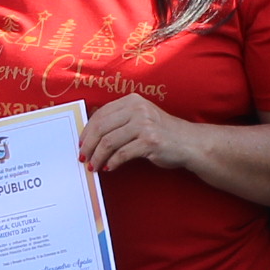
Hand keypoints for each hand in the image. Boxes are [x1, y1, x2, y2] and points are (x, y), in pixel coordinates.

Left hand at [81, 93, 196, 175]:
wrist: (188, 142)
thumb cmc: (161, 132)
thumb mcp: (140, 118)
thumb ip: (119, 120)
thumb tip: (89, 131)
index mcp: (132, 101)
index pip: (100, 115)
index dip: (86, 131)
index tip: (80, 144)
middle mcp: (137, 110)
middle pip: (101, 128)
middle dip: (88, 146)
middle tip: (83, 158)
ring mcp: (145, 125)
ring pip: (109, 142)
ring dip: (98, 157)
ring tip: (94, 166)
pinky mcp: (150, 142)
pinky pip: (122, 154)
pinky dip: (112, 163)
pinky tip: (109, 168)